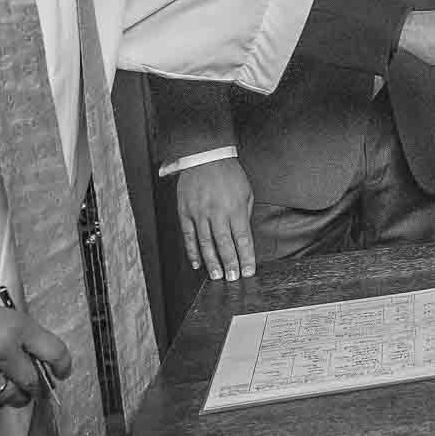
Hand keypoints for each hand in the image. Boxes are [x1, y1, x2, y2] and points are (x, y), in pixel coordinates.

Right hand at [0, 299, 71, 417]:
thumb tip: (40, 360)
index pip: (54, 351)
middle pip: (34, 381)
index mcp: (14, 327)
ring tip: (8, 389)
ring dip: (15, 396)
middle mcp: (2, 351)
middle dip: (35, 386)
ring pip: (13, 397)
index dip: (63, 365)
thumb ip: (20, 337)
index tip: (62, 372)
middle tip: (31, 385)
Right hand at [177, 157, 256, 280]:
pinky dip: (192, 251)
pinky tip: (197, 263)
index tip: (248, 271)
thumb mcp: (246, 191)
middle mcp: (217, 213)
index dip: (246, 257)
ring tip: (217, 276)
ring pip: (205, 243)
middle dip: (230, 264)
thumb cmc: (228, 173)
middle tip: (233, 279)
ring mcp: (199, 213)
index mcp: (235, 208)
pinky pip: (189, 236)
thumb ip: (244, 214)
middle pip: (224, 244)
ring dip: (212, 262)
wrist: (205, 156)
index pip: (242, 239)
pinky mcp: (185, 212)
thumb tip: (243, 235)